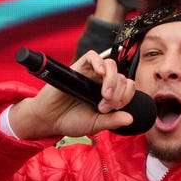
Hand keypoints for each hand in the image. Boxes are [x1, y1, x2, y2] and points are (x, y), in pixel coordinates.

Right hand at [10, 51, 135, 139]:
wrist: (49, 120)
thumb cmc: (71, 121)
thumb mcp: (96, 124)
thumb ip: (113, 121)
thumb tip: (131, 119)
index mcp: (109, 93)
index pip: (128, 86)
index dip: (126, 96)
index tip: (115, 109)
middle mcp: (102, 82)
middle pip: (121, 77)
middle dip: (117, 93)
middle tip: (104, 107)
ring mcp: (91, 74)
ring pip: (110, 65)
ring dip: (112, 80)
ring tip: (104, 96)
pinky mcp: (78, 68)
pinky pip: (91, 56)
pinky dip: (99, 61)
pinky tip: (100, 73)